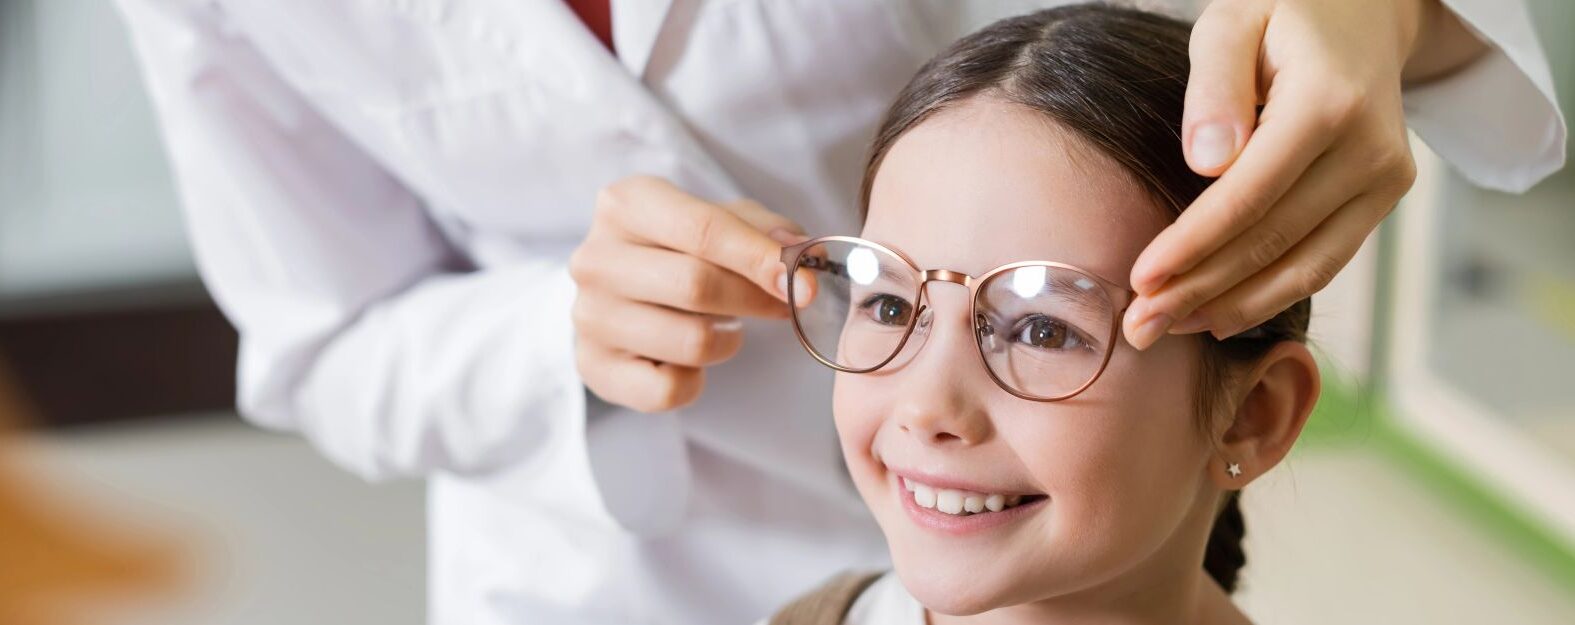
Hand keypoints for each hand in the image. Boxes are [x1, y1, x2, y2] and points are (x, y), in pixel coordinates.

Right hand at [569, 176, 804, 411]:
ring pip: (691, 342)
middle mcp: (595, 258)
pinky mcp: (593, 367)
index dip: (760, 258)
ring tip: (721, 327)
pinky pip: (669, 389)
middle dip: (754, 300)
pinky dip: (696, 380)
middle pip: (696, 286)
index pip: (703, 230)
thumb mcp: (721, 220)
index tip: (806, 283)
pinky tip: (688, 359)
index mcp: (625, 204)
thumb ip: (766, 232)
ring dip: (727, 341)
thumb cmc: (678, 248)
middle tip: (784, 306)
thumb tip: (804, 255)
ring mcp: (588, 316)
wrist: (619, 291)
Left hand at [1123, 0, 1484, 348]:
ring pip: (1304, 268)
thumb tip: (1206, 161)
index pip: (1249, 195)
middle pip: (1272, 241)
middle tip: (1137, 326)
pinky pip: (1324, 262)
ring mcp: (1385, 179)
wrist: (1362, 15)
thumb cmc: (1279, 15)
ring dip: (1231, 307)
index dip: (1192, 246)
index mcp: (1328, 103)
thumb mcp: (1233, 22)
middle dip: (1198, 290)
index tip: (1140, 281)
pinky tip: (1216, 314)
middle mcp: (1370, 149)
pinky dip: (1269, 295)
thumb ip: (1215, 85)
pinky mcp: (1384, 199)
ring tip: (1167, 328)